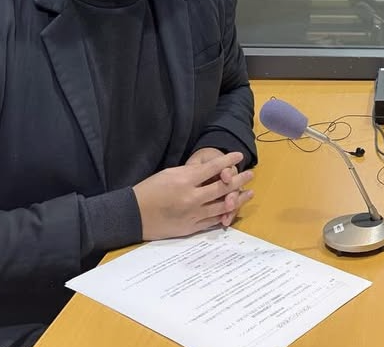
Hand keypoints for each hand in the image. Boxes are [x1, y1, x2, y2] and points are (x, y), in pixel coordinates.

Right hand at [133, 151, 253, 240]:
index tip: (239, 155)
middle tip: (250, 174)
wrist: (133, 215)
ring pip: (223, 205)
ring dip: (238, 198)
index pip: (213, 168)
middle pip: (223, 187)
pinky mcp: (191, 228)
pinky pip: (213, 220)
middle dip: (239, 179)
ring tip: (249, 192)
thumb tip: (210, 172)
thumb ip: (190, 174)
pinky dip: (225, 214)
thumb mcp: (169, 174)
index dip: (228, 160)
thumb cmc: (148, 191)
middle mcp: (192, 197)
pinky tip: (233, 209)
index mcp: (185, 180)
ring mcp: (193, 214)